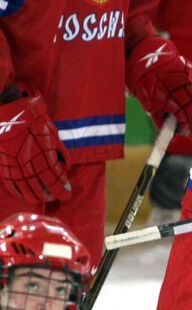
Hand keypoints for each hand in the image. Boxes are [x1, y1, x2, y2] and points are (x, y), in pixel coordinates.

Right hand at [0, 87, 68, 201]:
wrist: (7, 110)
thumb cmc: (32, 117)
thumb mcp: (50, 130)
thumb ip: (57, 149)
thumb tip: (64, 166)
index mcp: (41, 151)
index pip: (53, 175)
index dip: (61, 186)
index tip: (67, 193)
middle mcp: (26, 159)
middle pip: (39, 182)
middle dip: (50, 192)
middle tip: (57, 198)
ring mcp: (12, 161)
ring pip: (23, 184)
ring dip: (34, 194)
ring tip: (42, 199)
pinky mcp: (2, 161)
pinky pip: (8, 180)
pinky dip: (16, 189)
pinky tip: (22, 195)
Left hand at [126, 36, 191, 133]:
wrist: (143, 54)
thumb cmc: (141, 80)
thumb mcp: (146, 103)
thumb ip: (159, 118)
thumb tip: (168, 131)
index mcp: (168, 97)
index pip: (185, 117)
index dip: (188, 127)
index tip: (187, 134)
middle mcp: (181, 88)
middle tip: (191, 129)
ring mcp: (187, 78)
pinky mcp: (191, 70)